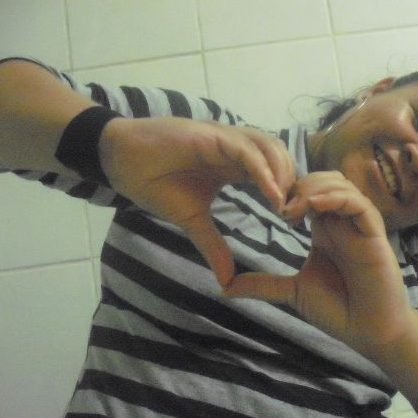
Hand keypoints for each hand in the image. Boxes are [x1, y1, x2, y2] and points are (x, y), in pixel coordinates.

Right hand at [99, 117, 295, 286]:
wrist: (121, 162)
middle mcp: (235, 149)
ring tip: (286, 206)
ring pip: (270, 148)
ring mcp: (226, 139)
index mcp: (234, 165)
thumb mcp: (192, 221)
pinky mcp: (213, 135)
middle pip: (281, 158)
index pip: (274, 173)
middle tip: (296, 214)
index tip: (293, 222)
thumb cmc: (155, 184)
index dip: (288, 194)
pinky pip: (247, 151)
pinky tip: (272, 194)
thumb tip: (226, 282)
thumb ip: (213, 245)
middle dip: (294, 184)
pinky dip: (263, 170)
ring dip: (283, 175)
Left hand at [225, 171, 410, 355]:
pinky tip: (314, 207)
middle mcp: (342, 222)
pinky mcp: (374, 235)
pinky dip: (336, 198)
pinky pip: (359, 204)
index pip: (307, 191)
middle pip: (323, 179)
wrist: (369, 333)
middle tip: (279, 208)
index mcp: (324, 229)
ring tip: (293, 209)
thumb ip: (263, 284)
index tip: (269, 208)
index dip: (287, 191)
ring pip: (341, 185)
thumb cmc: (339, 310)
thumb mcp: (293, 292)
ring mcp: (359, 227)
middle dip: (298, 184)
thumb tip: (225, 289)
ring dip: (314, 188)